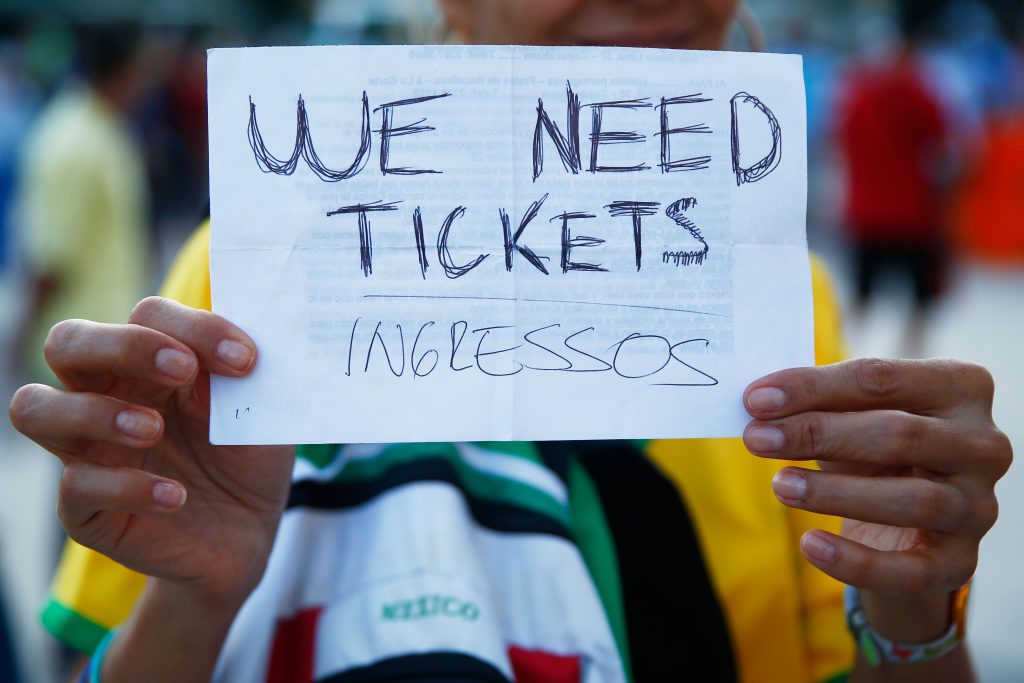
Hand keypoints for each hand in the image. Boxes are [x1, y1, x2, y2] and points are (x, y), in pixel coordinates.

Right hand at [8, 297, 294, 606]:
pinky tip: (176, 496)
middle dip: (124, 345)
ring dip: (95, 411)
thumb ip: (243, 376)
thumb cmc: (246, 457)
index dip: (194, 327)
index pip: (147, 315)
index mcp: (148, 361)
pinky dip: (126, 486)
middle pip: (67, 342)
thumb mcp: (257, 412)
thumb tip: (239, 345)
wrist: (248, 533)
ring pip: (34, 408)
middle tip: (183, 371)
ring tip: (154, 430)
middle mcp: (105, 396)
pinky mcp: (86, 510)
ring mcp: (87, 451)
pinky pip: (75, 487)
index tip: (244, 359)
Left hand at [742, 358, 1010, 599]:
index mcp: (960, 387)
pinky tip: (810, 545)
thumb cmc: (875, 450)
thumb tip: (759, 402)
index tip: (755, 399)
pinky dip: (855, 561)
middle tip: (757, 438)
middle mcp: (982, 444)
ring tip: (780, 485)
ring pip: (912, 499)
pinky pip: (910, 570)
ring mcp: (979, 506)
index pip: (880, 378)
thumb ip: (818, 403)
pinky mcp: (961, 562)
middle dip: (818, 434)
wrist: (906, 522)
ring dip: (835, 492)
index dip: (813, 388)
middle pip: (898, 434)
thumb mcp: (852, 417)